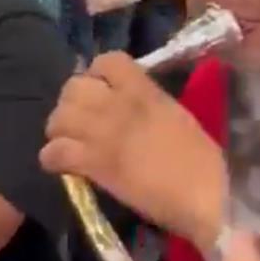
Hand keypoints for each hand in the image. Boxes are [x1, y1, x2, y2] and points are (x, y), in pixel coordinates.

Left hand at [40, 52, 226, 251]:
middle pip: (73, 86)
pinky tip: (62, 166)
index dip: (97, 74)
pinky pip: (53, 152)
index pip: (107, 61)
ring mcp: (102, 133)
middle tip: (79, 121)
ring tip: (67, 143)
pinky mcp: (93, 163)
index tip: (101, 90)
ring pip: (57, 117)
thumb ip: (151, 104)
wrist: (207, 200)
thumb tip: (132, 104)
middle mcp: (117, 105)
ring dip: (58, 130)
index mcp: (144, 91)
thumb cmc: (204, 165)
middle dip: (71, 103)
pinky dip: (52, 158)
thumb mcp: (179, 118)